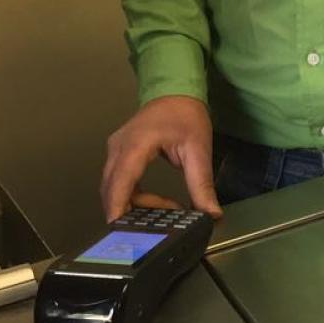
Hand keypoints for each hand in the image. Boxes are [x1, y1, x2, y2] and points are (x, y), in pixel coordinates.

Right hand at [100, 95, 222, 220]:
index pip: (120, 182)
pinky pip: (118, 182)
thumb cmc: (186, 115)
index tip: (121, 230)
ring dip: (134, 205)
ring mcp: (115, 151)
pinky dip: (132, 197)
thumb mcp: (198, 150)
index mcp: (136, 145)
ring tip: (166, 210)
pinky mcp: (118, 155)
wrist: (176, 92)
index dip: (118, 208)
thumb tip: (211, 212)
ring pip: (113, 188)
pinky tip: (154, 203)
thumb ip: (201, 183)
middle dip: (131, 212)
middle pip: (112, 190)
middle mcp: (118, 148)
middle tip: (156, 227)